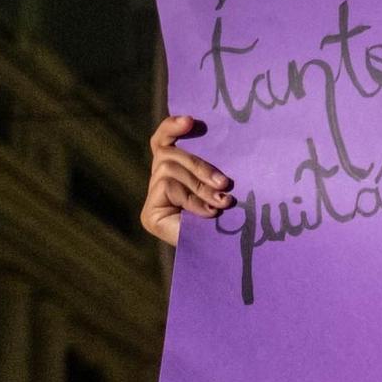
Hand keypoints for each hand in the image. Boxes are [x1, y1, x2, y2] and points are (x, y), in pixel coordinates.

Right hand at [142, 114, 231, 246]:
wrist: (225, 261)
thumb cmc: (231, 221)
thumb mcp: (222, 189)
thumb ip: (212, 171)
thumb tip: (218, 143)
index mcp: (175, 170)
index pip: (163, 141)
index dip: (172, 127)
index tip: (191, 120)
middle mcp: (159, 181)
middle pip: (169, 155)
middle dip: (200, 166)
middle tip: (225, 184)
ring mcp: (153, 198)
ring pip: (169, 169)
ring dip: (200, 185)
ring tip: (223, 202)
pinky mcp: (150, 214)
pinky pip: (168, 188)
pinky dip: (192, 199)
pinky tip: (210, 213)